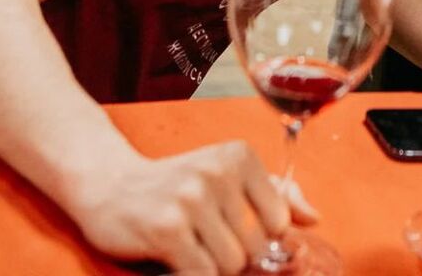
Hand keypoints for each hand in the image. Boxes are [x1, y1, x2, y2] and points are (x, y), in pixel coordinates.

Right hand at [65, 140, 315, 274]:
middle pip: (256, 248)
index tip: (231, 230)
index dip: (260, 239)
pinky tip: (175, 259)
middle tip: (204, 240)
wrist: (108, 183)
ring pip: (231, 265)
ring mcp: (191, 200)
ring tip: (189, 247)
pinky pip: (202, 274)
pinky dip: (192, 274)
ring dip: (211, 267)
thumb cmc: (173, 185)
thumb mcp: (225, 177)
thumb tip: (313, 218)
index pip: (279, 222)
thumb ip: (275, 194)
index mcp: (238, 157)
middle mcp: (217, 172)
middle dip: (234, 256)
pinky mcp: (167, 229)